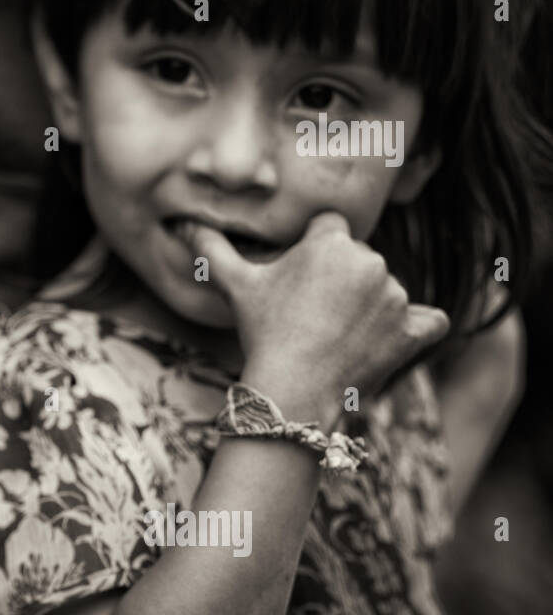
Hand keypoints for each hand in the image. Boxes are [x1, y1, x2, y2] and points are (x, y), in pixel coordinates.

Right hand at [180, 211, 449, 423]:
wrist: (292, 387)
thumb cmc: (263, 331)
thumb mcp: (236, 286)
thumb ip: (213, 250)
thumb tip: (185, 227)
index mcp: (332, 241)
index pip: (329, 229)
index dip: (313, 252)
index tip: (299, 278)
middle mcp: (371, 260)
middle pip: (357, 260)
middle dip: (339, 280)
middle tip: (310, 313)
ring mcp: (396, 295)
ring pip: (384, 291)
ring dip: (368, 307)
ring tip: (335, 337)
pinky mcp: (412, 329)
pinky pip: (430, 320)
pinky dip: (416, 328)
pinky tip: (393, 338)